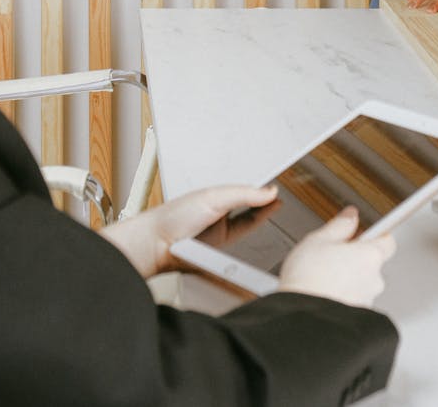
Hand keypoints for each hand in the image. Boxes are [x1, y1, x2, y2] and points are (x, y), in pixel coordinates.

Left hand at [101, 183, 278, 278]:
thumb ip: (243, 195)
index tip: (274, 187)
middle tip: (280, 199)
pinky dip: (252, 234)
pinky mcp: (219, 250)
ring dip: (260, 217)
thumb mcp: (213, 198)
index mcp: (214, 195)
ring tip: (276, 208)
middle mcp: (217, 212)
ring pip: (246, 224)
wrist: (157, 244)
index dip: (258, 189)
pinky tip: (262, 228)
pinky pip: (241, 240)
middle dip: (263, 203)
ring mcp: (218, 231)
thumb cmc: (175, 216)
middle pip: (246, 207)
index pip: (242, 190)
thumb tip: (268, 192)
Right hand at [279, 207, 395, 308]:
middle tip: (333, 254)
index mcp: (369, 255)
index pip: (387, 240)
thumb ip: (340, 225)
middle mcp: (374, 279)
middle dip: (356, 258)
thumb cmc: (309, 278)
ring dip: (350, 278)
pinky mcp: (358, 317)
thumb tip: (350, 216)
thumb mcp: (318, 239)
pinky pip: (355, 301)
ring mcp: (367, 300)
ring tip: (324, 277)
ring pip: (363, 283)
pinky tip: (325, 293)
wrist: (303, 317)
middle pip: (373, 262)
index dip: (374, 235)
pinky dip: (345, 296)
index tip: (362, 233)